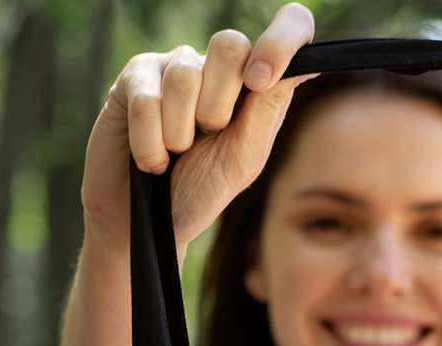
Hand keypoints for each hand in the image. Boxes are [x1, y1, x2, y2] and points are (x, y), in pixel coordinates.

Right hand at [83, 3, 315, 252]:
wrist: (145, 222)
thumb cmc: (198, 192)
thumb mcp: (243, 159)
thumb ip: (268, 109)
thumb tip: (306, 65)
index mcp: (256, 82)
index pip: (290, 26)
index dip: (281, 41)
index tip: (260, 82)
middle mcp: (217, 66)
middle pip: (229, 45)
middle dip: (218, 108)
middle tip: (205, 138)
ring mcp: (174, 66)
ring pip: (185, 77)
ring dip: (179, 135)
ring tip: (174, 154)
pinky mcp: (135, 76)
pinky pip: (147, 100)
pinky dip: (150, 144)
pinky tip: (150, 160)